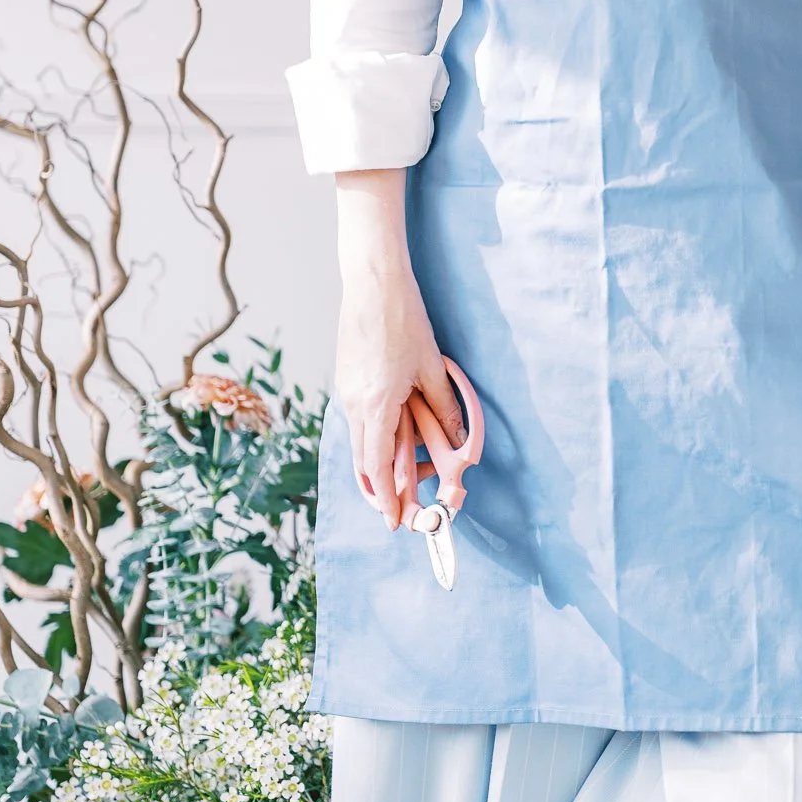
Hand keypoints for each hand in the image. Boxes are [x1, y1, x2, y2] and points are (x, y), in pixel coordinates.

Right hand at [334, 171, 462, 528]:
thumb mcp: (431, 366)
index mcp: (377, 404)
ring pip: (359, 439)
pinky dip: (371, 437)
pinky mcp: (345, 378)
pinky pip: (357, 418)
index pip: (376, 466)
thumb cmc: (403, 319)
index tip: (393, 521)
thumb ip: (443, 407)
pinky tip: (388, 441)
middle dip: (380, 491)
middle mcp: (354, 402)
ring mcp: (346, 390)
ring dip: (376, 464)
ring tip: (397, 483)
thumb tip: (456, 439)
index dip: (385, 498)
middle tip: (397, 513)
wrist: (371, 281)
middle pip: (363, 460)